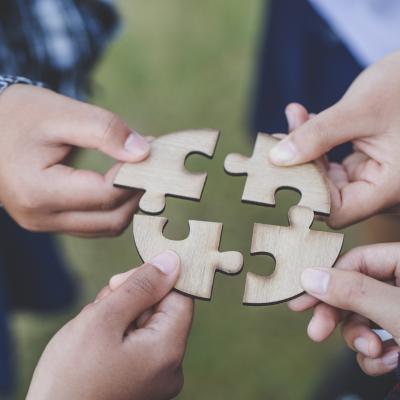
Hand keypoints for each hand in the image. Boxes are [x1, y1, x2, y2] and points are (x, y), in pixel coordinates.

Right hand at [0, 84, 149, 235]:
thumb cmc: (16, 116)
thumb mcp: (60, 112)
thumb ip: (104, 130)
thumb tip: (144, 152)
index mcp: (38, 190)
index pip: (106, 194)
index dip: (135, 175)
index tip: (150, 152)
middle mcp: (40, 217)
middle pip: (111, 219)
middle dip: (138, 193)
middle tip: (151, 165)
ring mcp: (44, 224)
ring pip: (106, 227)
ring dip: (129, 203)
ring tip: (138, 172)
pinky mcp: (51, 222)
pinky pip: (95, 224)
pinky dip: (114, 207)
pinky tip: (122, 183)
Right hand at [26, 251, 193, 399]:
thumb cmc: (71, 377)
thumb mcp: (104, 320)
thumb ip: (141, 286)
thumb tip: (172, 260)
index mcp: (168, 351)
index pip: (180, 296)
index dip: (154, 280)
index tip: (122, 281)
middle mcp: (170, 366)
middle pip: (161, 309)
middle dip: (129, 299)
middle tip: (99, 310)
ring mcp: (155, 376)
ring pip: (145, 322)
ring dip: (118, 315)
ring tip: (91, 330)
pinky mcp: (141, 379)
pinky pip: (137, 341)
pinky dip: (116, 333)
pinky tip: (94, 342)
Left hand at [269, 50, 399, 227]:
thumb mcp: (360, 109)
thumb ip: (318, 135)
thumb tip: (277, 159)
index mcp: (390, 186)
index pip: (338, 211)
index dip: (307, 195)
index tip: (280, 169)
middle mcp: (381, 185)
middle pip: (327, 192)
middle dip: (300, 164)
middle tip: (277, 138)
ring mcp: (373, 173)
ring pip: (326, 174)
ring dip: (304, 147)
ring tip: (295, 117)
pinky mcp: (366, 158)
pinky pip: (332, 158)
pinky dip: (316, 139)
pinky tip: (303, 116)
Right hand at [289, 243, 399, 375]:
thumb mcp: (396, 312)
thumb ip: (354, 292)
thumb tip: (309, 276)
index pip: (356, 260)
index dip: (326, 279)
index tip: (300, 300)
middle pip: (354, 291)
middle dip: (338, 317)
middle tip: (316, 333)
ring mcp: (399, 309)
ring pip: (362, 318)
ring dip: (360, 341)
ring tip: (375, 354)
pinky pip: (376, 338)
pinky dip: (376, 355)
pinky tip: (389, 363)